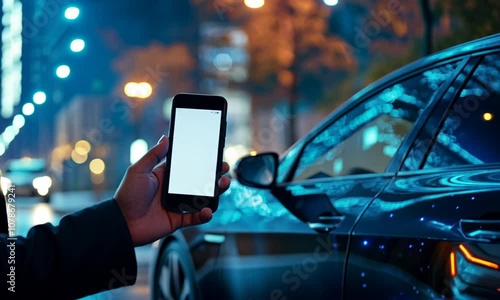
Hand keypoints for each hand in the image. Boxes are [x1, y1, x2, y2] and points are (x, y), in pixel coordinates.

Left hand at [114, 135, 230, 245]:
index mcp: (166, 176)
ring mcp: (178, 204)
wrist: (121, 223)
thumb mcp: (138, 170)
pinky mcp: (178, 220)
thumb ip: (153, 155)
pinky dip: (204, 215)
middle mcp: (175, 189)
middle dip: (214, 174)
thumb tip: (166, 137)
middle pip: (200, 181)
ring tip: (223, 184)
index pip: (189, 166)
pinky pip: (196, 217)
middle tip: (223, 168)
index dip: (202, 161)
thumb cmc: (127, 196)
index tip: (214, 153)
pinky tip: (207, 210)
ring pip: (203, 198)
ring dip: (215, 192)